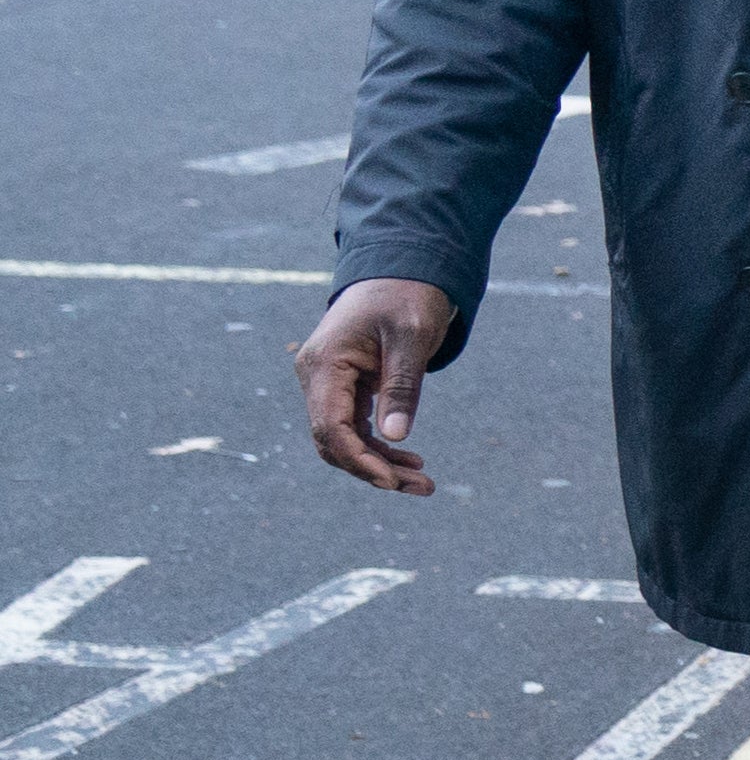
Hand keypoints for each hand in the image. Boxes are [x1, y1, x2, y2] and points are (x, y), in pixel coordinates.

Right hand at [298, 278, 457, 494]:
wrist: (402, 271)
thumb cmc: (407, 297)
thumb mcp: (412, 337)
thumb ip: (402, 385)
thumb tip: (395, 435)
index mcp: (324, 364)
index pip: (329, 428)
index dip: (358, 460)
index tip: (391, 481)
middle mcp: (316, 377)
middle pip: (333, 442)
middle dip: (373, 470)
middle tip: (422, 487)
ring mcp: (327, 384)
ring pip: (343, 440)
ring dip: (379, 464)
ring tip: (422, 482)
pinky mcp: (343, 388)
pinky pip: (353, 429)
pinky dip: (379, 448)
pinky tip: (409, 460)